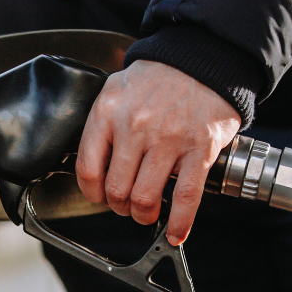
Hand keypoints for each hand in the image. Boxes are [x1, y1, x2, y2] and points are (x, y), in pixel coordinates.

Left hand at [76, 60, 239, 244]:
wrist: (202, 59)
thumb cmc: (158, 77)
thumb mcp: (116, 89)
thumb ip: (102, 123)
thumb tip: (95, 162)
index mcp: (108, 113)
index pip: (88, 169)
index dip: (92, 193)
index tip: (99, 197)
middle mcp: (135, 127)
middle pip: (116, 189)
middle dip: (119, 206)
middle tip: (125, 206)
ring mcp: (168, 140)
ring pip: (145, 198)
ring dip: (143, 215)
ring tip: (146, 213)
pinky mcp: (199, 149)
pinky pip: (186, 197)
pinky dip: (180, 222)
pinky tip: (175, 233)